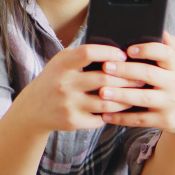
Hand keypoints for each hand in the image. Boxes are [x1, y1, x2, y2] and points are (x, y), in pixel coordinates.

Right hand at [14, 44, 146, 133]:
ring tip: (136, 93)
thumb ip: (82, 55)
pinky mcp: (73, 122)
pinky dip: (113, 114)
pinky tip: (122, 108)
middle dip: (126, 78)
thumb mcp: (61, 62)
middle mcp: (64, 84)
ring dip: (125, 98)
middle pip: (104, 79)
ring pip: (107, 102)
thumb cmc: (55, 79)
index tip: (124, 56)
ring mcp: (68, 105)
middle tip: (141, 76)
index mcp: (62, 65)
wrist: (33, 109)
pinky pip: (101, 118)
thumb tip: (116, 52)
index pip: (88, 53)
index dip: (109, 53)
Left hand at [97, 32, 174, 135]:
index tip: (128, 50)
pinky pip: (139, 119)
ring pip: (142, 98)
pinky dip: (121, 118)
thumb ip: (170, 47)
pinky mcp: (163, 120)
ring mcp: (170, 103)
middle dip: (125, 70)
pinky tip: (104, 114)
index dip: (147, 50)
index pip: (165, 53)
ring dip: (120, 95)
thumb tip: (159, 28)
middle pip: (149, 74)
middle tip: (105, 67)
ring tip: (101, 91)